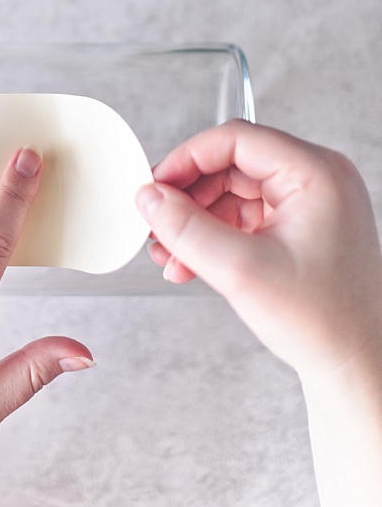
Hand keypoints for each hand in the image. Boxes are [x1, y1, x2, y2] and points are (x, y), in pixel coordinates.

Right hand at [136, 120, 381, 380]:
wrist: (356, 366)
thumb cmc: (324, 323)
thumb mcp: (240, 271)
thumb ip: (186, 229)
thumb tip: (150, 197)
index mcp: (316, 173)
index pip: (235, 140)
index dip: (187, 159)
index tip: (156, 186)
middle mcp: (317, 178)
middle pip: (231, 164)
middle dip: (189, 197)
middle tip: (158, 223)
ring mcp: (310, 201)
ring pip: (233, 191)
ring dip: (197, 220)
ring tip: (171, 254)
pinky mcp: (301, 224)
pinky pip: (245, 214)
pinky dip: (215, 234)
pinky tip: (191, 261)